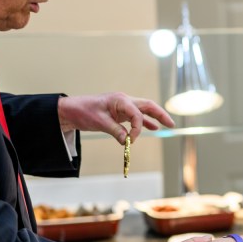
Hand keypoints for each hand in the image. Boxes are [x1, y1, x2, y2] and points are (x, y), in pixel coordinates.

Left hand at [57, 92, 175, 142]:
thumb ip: (115, 131)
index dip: (137, 129)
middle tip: (171, 124)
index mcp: (120, 100)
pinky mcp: (119, 112)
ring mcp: (122, 106)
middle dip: (160, 114)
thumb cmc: (83, 111)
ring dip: (155, 117)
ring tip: (167, 125)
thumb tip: (127, 141)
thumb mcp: (99, 122)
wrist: (71, 110)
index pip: (137, 114)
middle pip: (147, 106)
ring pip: (143, 110)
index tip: (131, 141)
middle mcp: (124, 101)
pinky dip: (144, 122)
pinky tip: (153, 128)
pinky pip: (136, 116)